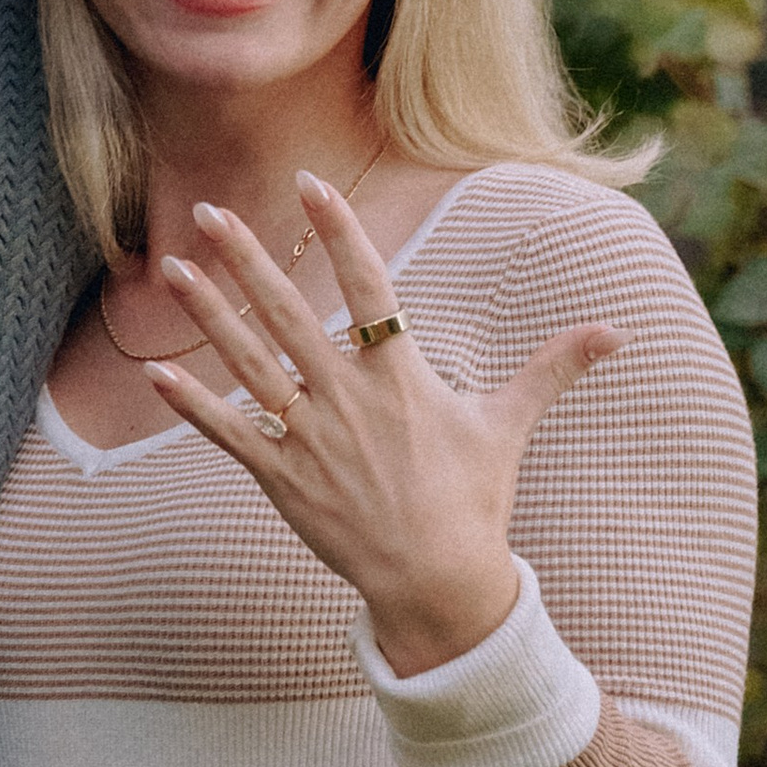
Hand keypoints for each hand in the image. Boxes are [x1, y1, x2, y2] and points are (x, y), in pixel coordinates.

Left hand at [147, 173, 616, 675]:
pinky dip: (190, 405)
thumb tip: (614, 331)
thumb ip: (552, 368)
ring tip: (172, 268)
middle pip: (290, 313)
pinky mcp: (282, 479)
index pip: (368, 285)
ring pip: (249, 363)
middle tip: (209, 211)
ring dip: (209, 314)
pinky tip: (152, 372)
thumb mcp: (509, 425)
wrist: (438, 583)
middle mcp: (349, 397)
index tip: (310, 184)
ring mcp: (310, 437)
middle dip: (248, 259)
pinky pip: (228, 435)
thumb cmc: (473, 501)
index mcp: (401, 375)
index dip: (339, 232)